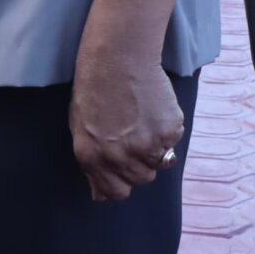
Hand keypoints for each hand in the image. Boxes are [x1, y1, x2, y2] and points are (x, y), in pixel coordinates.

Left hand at [68, 35, 183, 202]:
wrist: (118, 57)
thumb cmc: (95, 87)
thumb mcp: (80, 127)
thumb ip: (92, 164)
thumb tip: (100, 196)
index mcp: (92, 157)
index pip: (116, 193)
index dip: (121, 181)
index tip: (124, 167)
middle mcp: (119, 157)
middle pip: (141, 179)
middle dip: (139, 162)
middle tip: (134, 134)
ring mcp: (146, 146)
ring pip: (160, 164)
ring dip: (155, 148)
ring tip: (143, 120)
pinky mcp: (169, 132)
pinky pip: (174, 142)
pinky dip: (168, 129)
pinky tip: (153, 109)